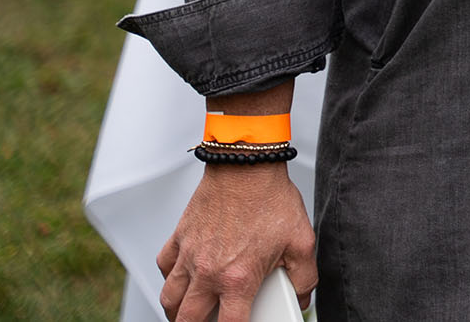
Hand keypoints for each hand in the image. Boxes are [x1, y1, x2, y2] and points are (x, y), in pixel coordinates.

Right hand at [158, 162, 316, 321]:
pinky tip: (181, 278)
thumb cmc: (271, 198)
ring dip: (177, 311)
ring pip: (170, 298)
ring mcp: (189, 255)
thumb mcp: (302, 241)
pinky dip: (170, 278)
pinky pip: (164, 267)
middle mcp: (208, 271)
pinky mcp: (179, 237)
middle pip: (188, 320)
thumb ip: (305, 277)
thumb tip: (303, 296)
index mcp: (238, 278)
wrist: (247, 164)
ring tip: (190, 312)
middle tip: (210, 321)